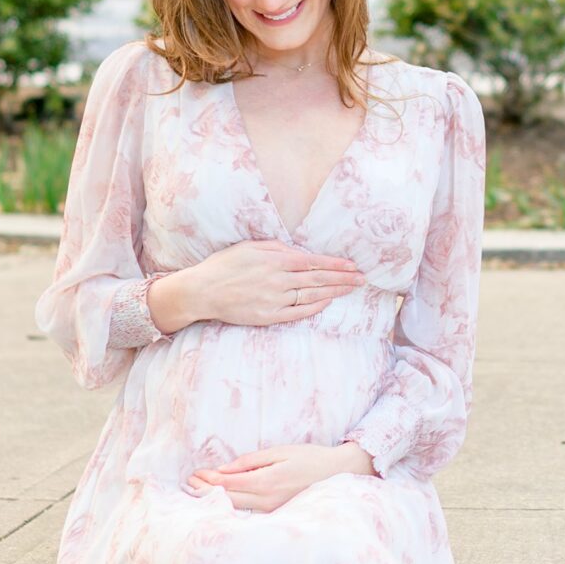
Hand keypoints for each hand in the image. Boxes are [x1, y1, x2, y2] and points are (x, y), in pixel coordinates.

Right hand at [147, 241, 364, 332]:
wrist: (202, 291)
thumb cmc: (225, 265)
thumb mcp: (250, 246)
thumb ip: (277, 248)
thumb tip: (299, 251)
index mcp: (275, 260)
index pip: (313, 262)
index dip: (335, 264)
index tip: (352, 265)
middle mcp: (278, 280)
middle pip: (318, 279)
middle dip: (342, 278)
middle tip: (362, 279)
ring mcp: (274, 300)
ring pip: (311, 295)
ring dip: (334, 292)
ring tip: (351, 289)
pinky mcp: (268, 317)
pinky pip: (297, 313)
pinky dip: (314, 307)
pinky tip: (327, 301)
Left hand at [187, 441, 374, 510]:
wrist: (337, 474)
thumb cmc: (310, 458)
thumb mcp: (280, 451)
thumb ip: (251, 460)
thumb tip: (224, 469)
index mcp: (267, 481)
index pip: (228, 483)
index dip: (208, 480)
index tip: (194, 474)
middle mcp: (267, 500)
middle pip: (227, 499)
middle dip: (205, 492)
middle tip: (188, 485)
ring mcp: (271, 511)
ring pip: (235, 509)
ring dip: (214, 500)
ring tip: (196, 494)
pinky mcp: (275, 515)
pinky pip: (247, 513)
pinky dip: (230, 506)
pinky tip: (219, 503)